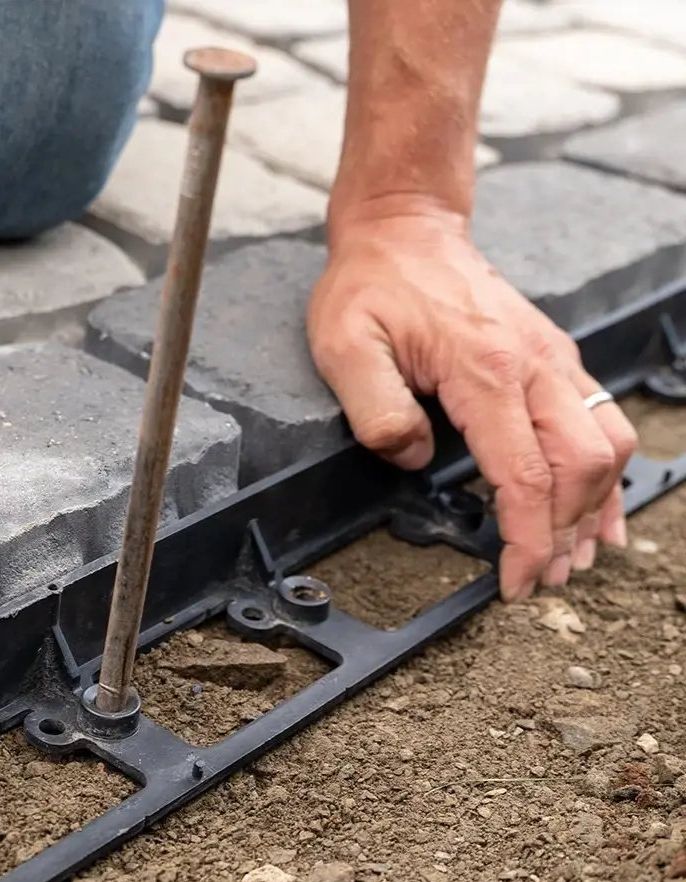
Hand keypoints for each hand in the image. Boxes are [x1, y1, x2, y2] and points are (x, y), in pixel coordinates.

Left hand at [308, 201, 636, 601]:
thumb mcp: (345, 346)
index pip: (524, 474)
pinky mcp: (554, 360)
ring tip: (573, 558)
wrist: (406, 228)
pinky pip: (602, 421)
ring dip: (594, 507)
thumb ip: (377, 412)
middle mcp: (535, 365)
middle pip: (581, 466)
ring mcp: (552, 360)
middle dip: (565, 533)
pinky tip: (600, 513)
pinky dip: (606, 474)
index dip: (527, 538)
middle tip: (541, 580)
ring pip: (605, 444)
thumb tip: (414, 460)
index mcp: (487, 370)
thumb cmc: (373, 286)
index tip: (516, 581)